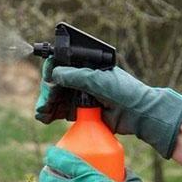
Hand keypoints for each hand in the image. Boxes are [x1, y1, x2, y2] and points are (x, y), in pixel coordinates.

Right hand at [34, 60, 181, 157]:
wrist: (139, 115)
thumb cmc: (124, 92)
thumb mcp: (99, 80)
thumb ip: (77, 76)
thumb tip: (54, 74)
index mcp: (87, 66)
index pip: (62, 64)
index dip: (51, 70)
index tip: (47, 79)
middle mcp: (82, 80)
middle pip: (56, 83)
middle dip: (47, 92)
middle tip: (44, 103)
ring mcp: (81, 96)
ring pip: (56, 98)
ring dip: (46, 104)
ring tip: (41, 113)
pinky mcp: (81, 112)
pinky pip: (61, 111)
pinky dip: (51, 114)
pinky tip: (44, 117)